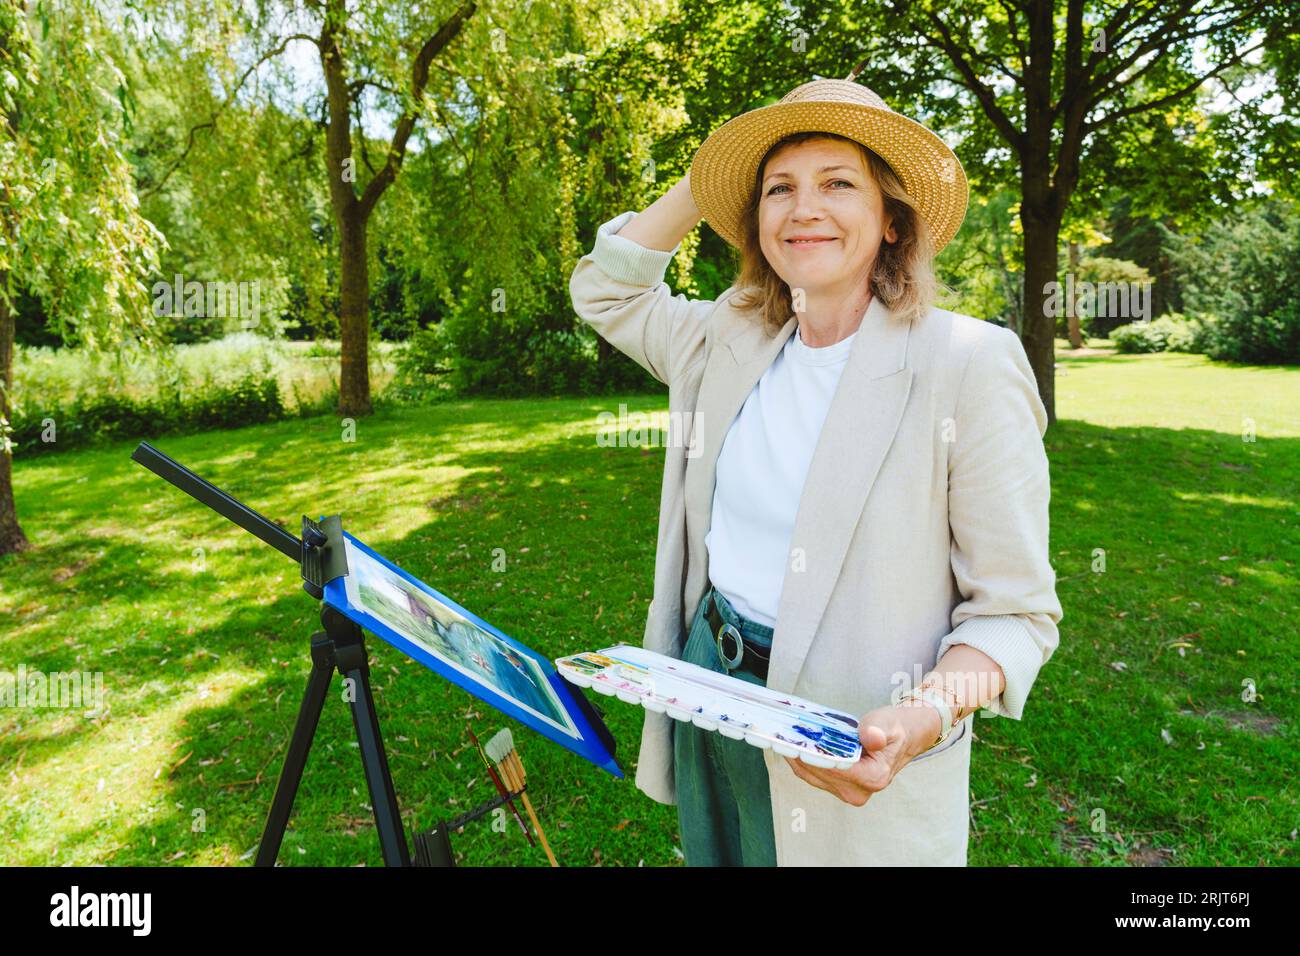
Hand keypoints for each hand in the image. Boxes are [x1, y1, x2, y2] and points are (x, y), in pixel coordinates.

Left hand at [782, 701, 941, 806]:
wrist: (905, 738)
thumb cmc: (895, 729)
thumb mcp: (889, 723)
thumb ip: (877, 730)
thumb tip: (870, 738)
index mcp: (872, 778)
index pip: (831, 766)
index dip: (809, 753)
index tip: (788, 739)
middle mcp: (858, 792)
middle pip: (816, 773)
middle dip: (796, 753)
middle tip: (776, 732)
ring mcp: (849, 793)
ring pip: (811, 776)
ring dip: (795, 757)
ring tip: (781, 737)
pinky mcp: (841, 789)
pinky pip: (814, 776)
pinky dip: (802, 761)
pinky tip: (792, 745)